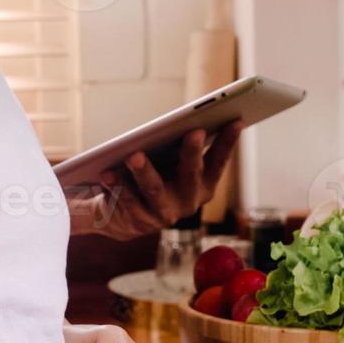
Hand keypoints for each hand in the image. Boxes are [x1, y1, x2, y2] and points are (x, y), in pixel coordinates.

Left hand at [66, 120, 243, 239]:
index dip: (228, 142)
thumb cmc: (153, 177)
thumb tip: (190, 121)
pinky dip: (117, 184)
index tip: (235, 121)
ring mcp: (165, 214)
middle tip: (194, 132)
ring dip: (144, 171)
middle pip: (191, 174)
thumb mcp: (169, 163)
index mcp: (204, 185)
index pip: (218, 161)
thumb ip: (180, 148)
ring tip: (134, 155)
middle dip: (192, 152)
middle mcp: (190, 201)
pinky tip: (108, 172)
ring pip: (154, 190)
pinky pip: (128, 200)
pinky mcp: (140, 222)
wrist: (121, 216)